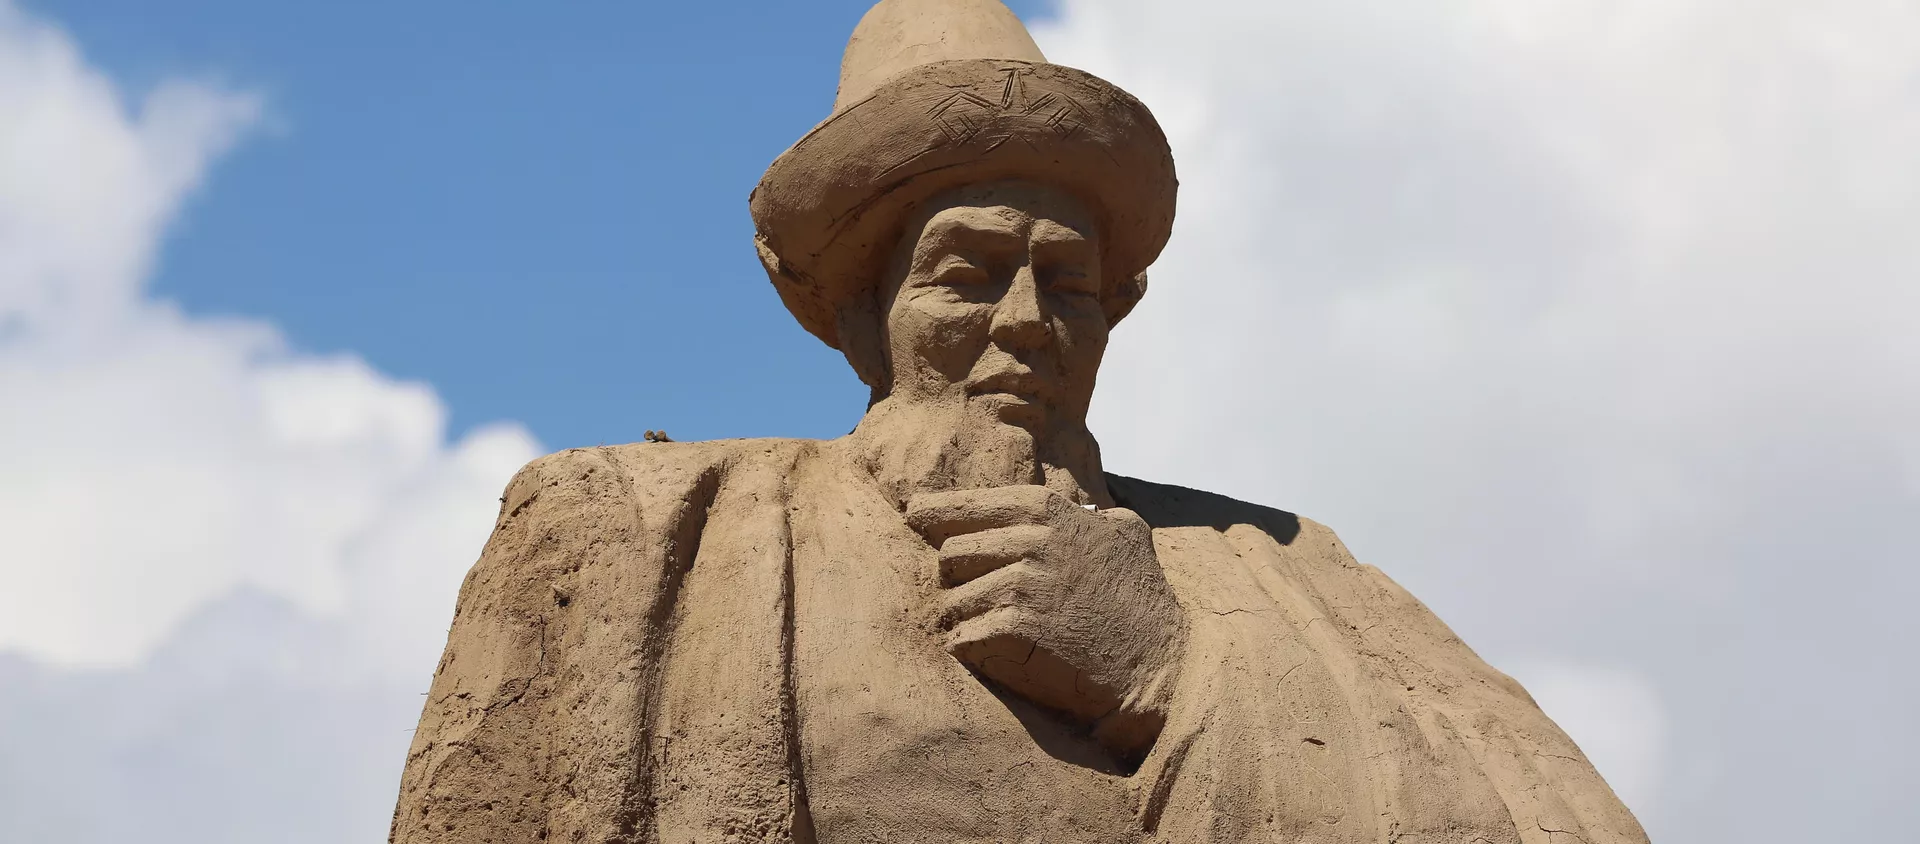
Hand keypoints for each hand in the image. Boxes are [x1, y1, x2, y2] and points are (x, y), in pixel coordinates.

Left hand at [906, 485, 1185, 757]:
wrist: (1161, 667)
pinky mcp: (1013, 630)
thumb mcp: (1127, 534)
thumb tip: (1078, 506)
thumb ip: (1090, 514)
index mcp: (1048, 512)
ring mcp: (1020, 584)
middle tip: (981, 601)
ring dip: (965, 622)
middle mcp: (1031, 541)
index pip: (966, 505)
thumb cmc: (1143, 601)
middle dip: (958, 581)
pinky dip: (970, 650)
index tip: (912, 517)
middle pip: (950, 554)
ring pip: (951, 601)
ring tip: (997, 636)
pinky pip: (960, 637)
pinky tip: (996, 655)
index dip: (933, 513)